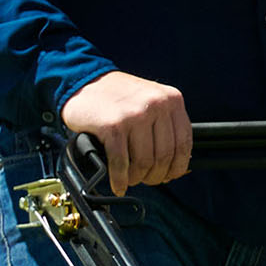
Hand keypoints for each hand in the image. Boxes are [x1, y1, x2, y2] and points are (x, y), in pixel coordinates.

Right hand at [60, 72, 190, 196]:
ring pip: (144, 162)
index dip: (177, 167)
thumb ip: (165, 126)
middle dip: (156, 175)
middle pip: (165, 156)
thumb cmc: (117, 97)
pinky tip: (118, 185)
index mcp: (171, 100)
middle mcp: (156, 105)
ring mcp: (134, 115)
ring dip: (137, 178)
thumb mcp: (150, 101)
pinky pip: (121, 163)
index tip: (169, 176)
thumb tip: (176, 166)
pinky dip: (120, 179)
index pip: (184, 144)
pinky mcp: (113, 126)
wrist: (81, 80)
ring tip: (131, 179)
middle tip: (146, 179)